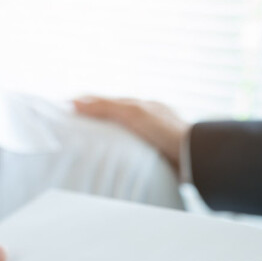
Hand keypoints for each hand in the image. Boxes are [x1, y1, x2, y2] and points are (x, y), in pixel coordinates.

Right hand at [73, 96, 189, 173]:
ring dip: (109, 138)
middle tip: (73, 128)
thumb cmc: (167, 132)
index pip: (108, 101)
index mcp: (143, 105)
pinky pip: (134, 151)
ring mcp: (154, 137)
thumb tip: (75, 101)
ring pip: (125, 134)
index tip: (66, 108)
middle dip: (96, 119)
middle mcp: (149, 119)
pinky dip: (121, 152)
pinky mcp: (158, 155)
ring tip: (89, 147)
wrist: (195, 157)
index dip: (87, 103)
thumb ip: (106, 107)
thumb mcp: (134, 114)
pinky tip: (115, 160)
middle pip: (116, 117)